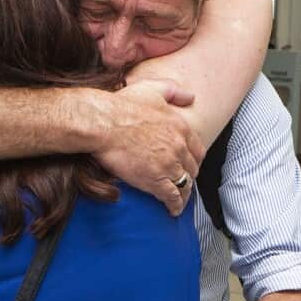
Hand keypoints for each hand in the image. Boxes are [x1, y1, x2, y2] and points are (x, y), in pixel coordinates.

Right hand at [93, 81, 204, 216]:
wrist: (102, 123)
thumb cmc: (122, 106)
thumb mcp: (152, 89)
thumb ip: (174, 91)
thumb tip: (191, 97)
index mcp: (180, 127)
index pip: (197, 149)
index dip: (194, 160)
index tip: (190, 165)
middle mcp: (178, 147)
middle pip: (192, 168)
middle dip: (189, 176)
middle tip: (183, 182)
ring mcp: (168, 164)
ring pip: (184, 184)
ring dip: (184, 194)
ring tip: (180, 201)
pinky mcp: (155, 180)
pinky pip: (172, 197)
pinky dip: (175, 205)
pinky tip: (173, 210)